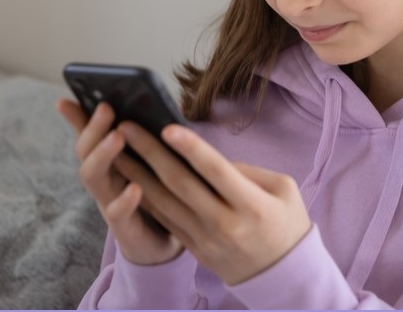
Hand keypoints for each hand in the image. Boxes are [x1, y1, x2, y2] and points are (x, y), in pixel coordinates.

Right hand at [56, 99, 185, 265]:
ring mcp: (110, 203)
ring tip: (117, 136)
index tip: (65, 99)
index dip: (76, 118)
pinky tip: (135, 187)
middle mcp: (104, 181)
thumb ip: (142, 138)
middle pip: (86, 153)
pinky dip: (124, 200)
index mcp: (109, 164)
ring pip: (93, 178)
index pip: (88, 136)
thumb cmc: (157, 196)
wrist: (165, 243)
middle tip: (106, 107)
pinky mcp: (125, 227)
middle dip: (93, 128)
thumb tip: (144, 103)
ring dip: (103, 155)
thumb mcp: (149, 163)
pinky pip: (118, 213)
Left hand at [117, 121, 311, 285]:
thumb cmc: (287, 225)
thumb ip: (248, 172)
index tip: (167, 128)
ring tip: (115, 149)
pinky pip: (165, 220)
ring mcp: (206, 239)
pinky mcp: (195, 249)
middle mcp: (225, 223)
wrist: (284, 276)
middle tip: (127, 127)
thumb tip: (210, 160)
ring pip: (164, 202)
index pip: (216, 171)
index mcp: (251, 206)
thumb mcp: (284, 190)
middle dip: (150, 152)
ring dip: (136, 174)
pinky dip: (144, 198)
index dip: (191, 148)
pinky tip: (128, 179)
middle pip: (180, 183)